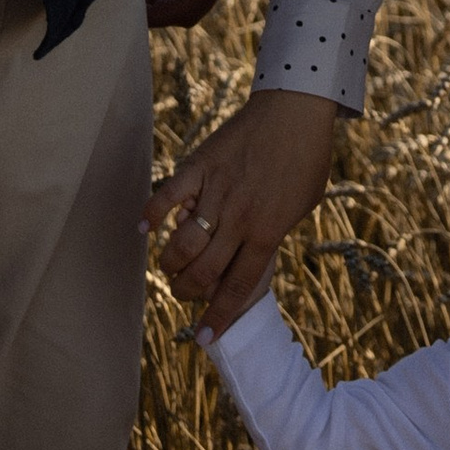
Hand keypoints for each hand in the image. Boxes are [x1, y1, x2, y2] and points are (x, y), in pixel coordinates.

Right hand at [143, 87, 337, 338]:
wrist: (296, 110)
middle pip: (203, 271)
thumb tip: (252, 258)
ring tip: (169, 267)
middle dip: (187, 293)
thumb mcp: (301, 206)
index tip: (204, 339)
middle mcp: (239, 217)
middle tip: (182, 294)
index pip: (238, 286)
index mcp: (267, 231)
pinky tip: (142, 229)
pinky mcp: (199, 166)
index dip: (219, 316)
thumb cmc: (306, 159)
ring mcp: (216, 191)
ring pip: (182, 241)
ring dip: (170, 263)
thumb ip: (273, 233)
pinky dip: (151, 215)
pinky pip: (168, 196)